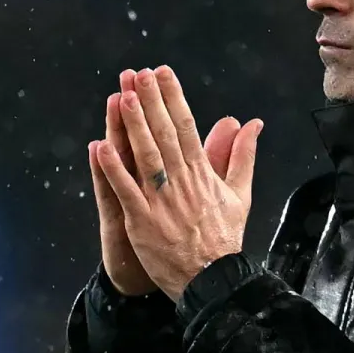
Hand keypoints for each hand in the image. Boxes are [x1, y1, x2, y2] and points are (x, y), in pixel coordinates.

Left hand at [93, 65, 262, 300]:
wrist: (213, 280)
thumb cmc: (223, 237)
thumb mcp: (240, 194)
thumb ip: (242, 156)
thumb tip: (252, 124)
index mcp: (202, 173)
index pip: (186, 126)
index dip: (173, 97)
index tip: (162, 72)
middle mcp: (181, 182)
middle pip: (164, 134)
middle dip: (150, 101)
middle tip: (138, 74)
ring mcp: (161, 201)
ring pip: (145, 156)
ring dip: (133, 126)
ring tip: (122, 97)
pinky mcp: (142, 221)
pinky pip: (125, 190)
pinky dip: (113, 169)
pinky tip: (100, 147)